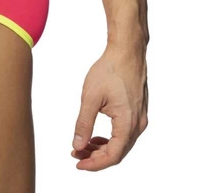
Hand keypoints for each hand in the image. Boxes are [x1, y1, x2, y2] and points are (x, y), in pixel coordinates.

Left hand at [71, 43, 147, 170]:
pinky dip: (110, 139)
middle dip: (96, 157)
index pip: (113, 155)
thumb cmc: (109, 70)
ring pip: (122, 144)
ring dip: (102, 148)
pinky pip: (125, 134)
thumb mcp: (90, 97)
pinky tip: (96, 136)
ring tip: (82, 146)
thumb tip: (78, 145)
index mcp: (128, 123)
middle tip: (75, 154)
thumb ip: (84, 123)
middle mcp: (138, 125)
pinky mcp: (138, 112)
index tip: (77, 163)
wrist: (126, 52)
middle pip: (118, 153)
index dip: (94, 163)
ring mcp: (140, 118)